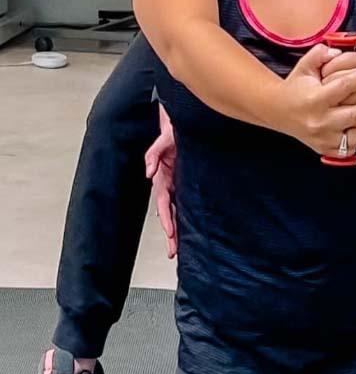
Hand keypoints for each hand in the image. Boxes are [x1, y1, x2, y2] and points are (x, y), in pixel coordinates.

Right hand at [144, 105, 177, 258]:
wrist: (187, 121)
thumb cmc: (173, 130)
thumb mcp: (165, 138)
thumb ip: (154, 154)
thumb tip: (148, 173)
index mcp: (163, 176)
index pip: (164, 202)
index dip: (166, 218)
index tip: (170, 233)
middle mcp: (171, 182)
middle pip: (170, 212)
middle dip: (171, 233)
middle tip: (173, 252)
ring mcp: (179, 183)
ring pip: (178, 211)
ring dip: (177, 229)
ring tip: (179, 249)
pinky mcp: (188, 180)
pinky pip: (186, 202)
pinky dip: (186, 217)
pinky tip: (189, 231)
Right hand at [282, 44, 355, 156]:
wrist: (277, 110)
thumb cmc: (295, 87)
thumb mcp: (304, 66)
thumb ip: (320, 54)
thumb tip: (338, 52)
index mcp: (315, 99)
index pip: (345, 87)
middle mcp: (319, 121)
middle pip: (355, 114)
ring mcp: (322, 138)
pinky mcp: (323, 149)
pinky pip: (348, 149)